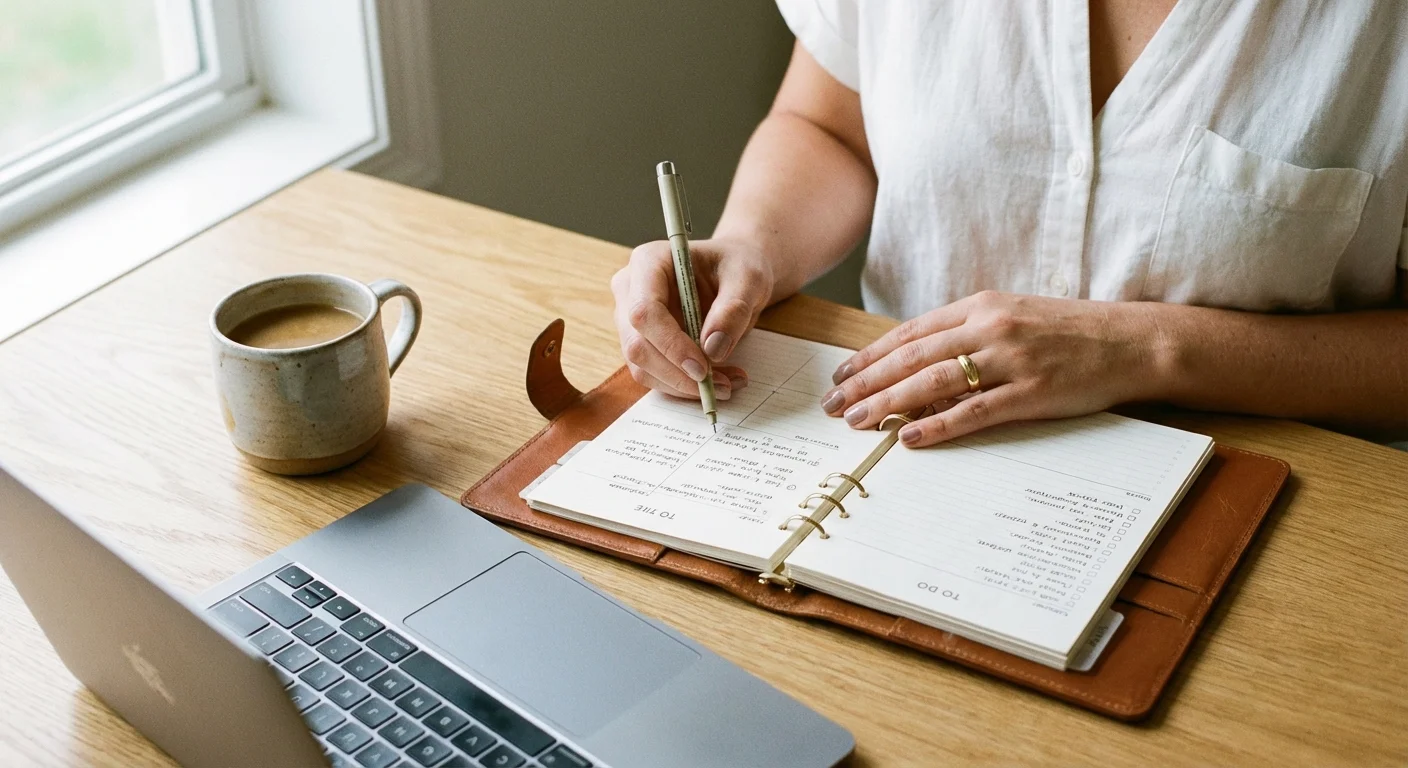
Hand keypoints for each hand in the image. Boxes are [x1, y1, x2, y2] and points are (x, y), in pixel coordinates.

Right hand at [610, 236, 775, 398]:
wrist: (735, 274)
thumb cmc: (737, 267)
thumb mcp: (748, 279)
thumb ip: (733, 309)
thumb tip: (712, 349)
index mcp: (649, 261)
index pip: (644, 310)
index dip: (670, 344)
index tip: (703, 368)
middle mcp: (631, 289)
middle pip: (637, 344)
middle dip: (677, 373)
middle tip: (720, 385)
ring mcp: (631, 319)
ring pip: (642, 366)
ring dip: (683, 385)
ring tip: (726, 383)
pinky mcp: (642, 342)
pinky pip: (654, 374)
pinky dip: (684, 385)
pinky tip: (717, 380)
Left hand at [820, 291, 1164, 445]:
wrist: (1131, 341)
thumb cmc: (1068, 332)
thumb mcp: (1012, 317)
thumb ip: (966, 334)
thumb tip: (916, 364)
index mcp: (980, 306)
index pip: (910, 333)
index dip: (870, 355)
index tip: (840, 374)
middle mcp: (990, 328)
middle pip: (911, 358)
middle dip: (865, 381)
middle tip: (833, 404)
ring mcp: (1011, 360)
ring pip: (933, 383)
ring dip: (888, 403)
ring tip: (857, 420)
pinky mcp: (1032, 392)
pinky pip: (974, 411)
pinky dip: (937, 426)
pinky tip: (909, 438)